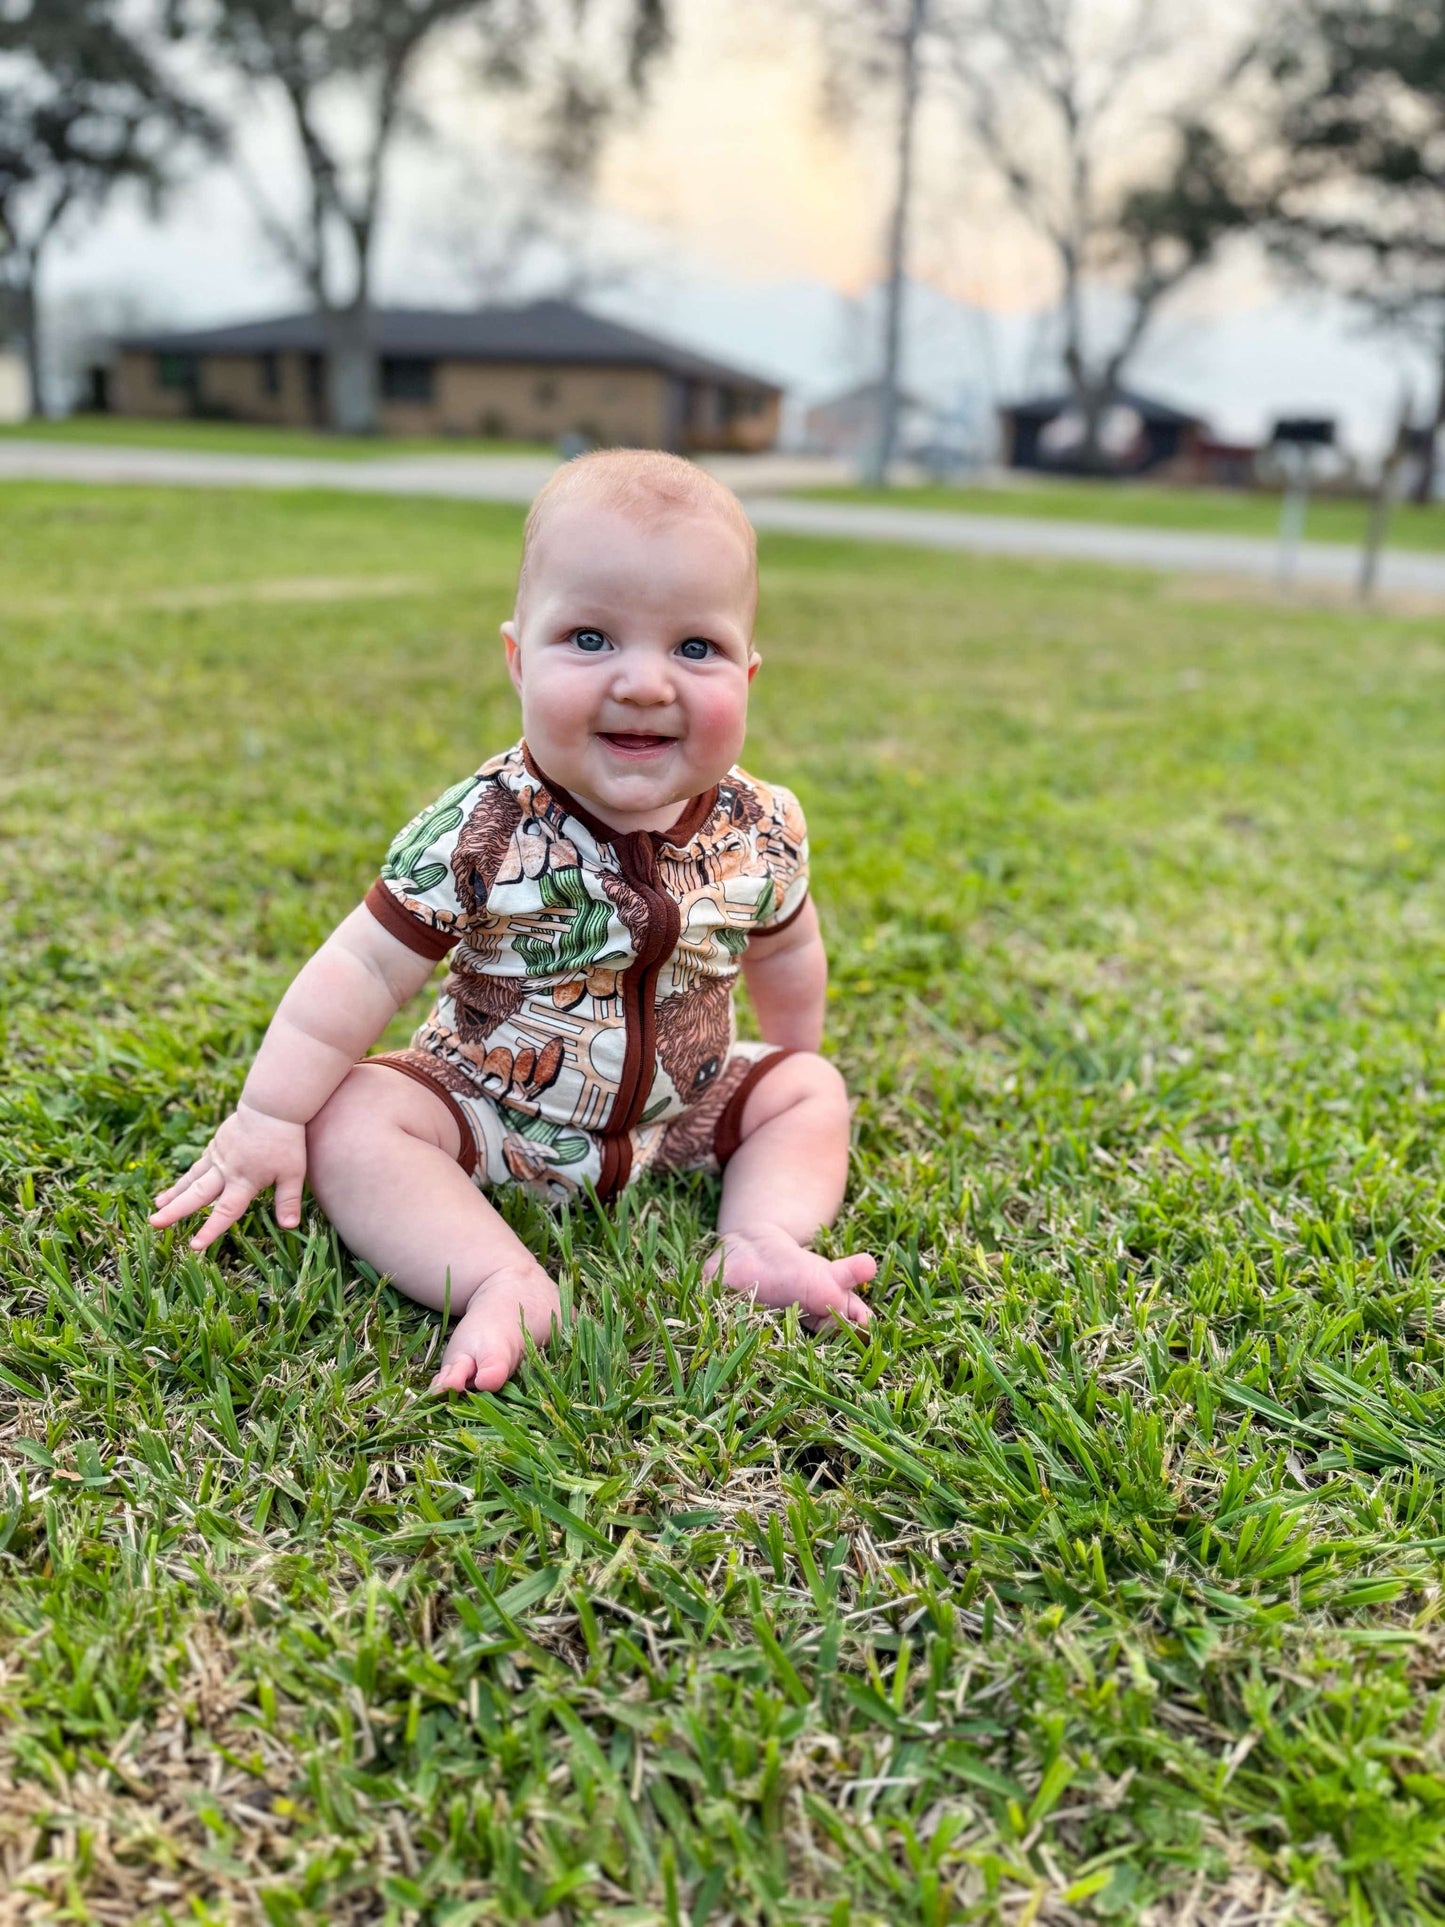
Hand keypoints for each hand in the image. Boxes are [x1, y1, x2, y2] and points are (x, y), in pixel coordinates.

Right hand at [149, 1100, 307, 1251]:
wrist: (271, 1105)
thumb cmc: (285, 1140)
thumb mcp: (293, 1173)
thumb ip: (288, 1200)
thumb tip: (289, 1227)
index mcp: (244, 1181)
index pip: (225, 1211)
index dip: (210, 1230)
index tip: (194, 1246)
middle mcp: (226, 1171)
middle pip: (197, 1195)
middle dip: (175, 1211)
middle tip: (154, 1223)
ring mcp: (218, 1156)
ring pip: (192, 1178)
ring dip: (174, 1193)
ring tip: (157, 1206)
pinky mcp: (217, 1144)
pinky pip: (199, 1163)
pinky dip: (188, 1175)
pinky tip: (180, 1184)